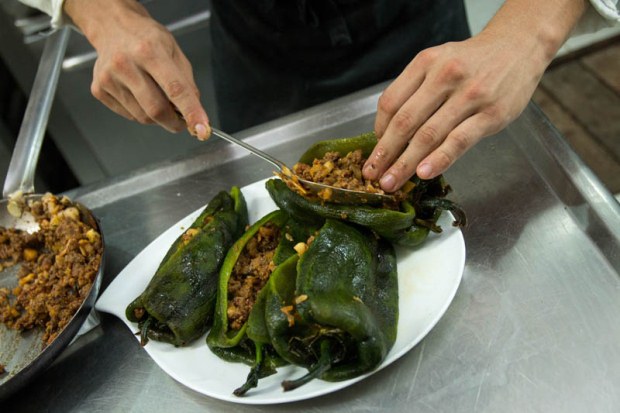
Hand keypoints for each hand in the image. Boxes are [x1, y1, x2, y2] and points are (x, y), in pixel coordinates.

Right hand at [64, 0, 210, 138]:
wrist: (113, 26)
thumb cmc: (146, 39)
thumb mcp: (174, 51)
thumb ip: (187, 82)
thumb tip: (193, 112)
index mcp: (150, 51)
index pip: (175, 89)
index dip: (191, 112)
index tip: (201, 128)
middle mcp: (126, 64)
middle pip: (156, 110)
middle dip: (174, 122)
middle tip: (182, 121)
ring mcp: (109, 79)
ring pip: (143, 117)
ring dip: (157, 117)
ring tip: (156, 96)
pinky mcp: (99, 90)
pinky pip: (129, 115)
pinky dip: (141, 112)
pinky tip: (139, 93)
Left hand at [363, 0, 587, 191]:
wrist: (518, 47)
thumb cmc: (472, 61)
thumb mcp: (438, 62)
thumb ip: (415, 91)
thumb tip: (389, 132)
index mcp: (426, 63)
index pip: (391, 102)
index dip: (379, 132)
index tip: (374, 152)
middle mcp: (445, 76)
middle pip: (405, 122)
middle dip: (384, 153)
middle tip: (372, 175)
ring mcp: (470, 96)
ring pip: (428, 135)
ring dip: (405, 163)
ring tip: (391, 182)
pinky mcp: (491, 115)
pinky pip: (459, 141)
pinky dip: (439, 159)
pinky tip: (424, 173)